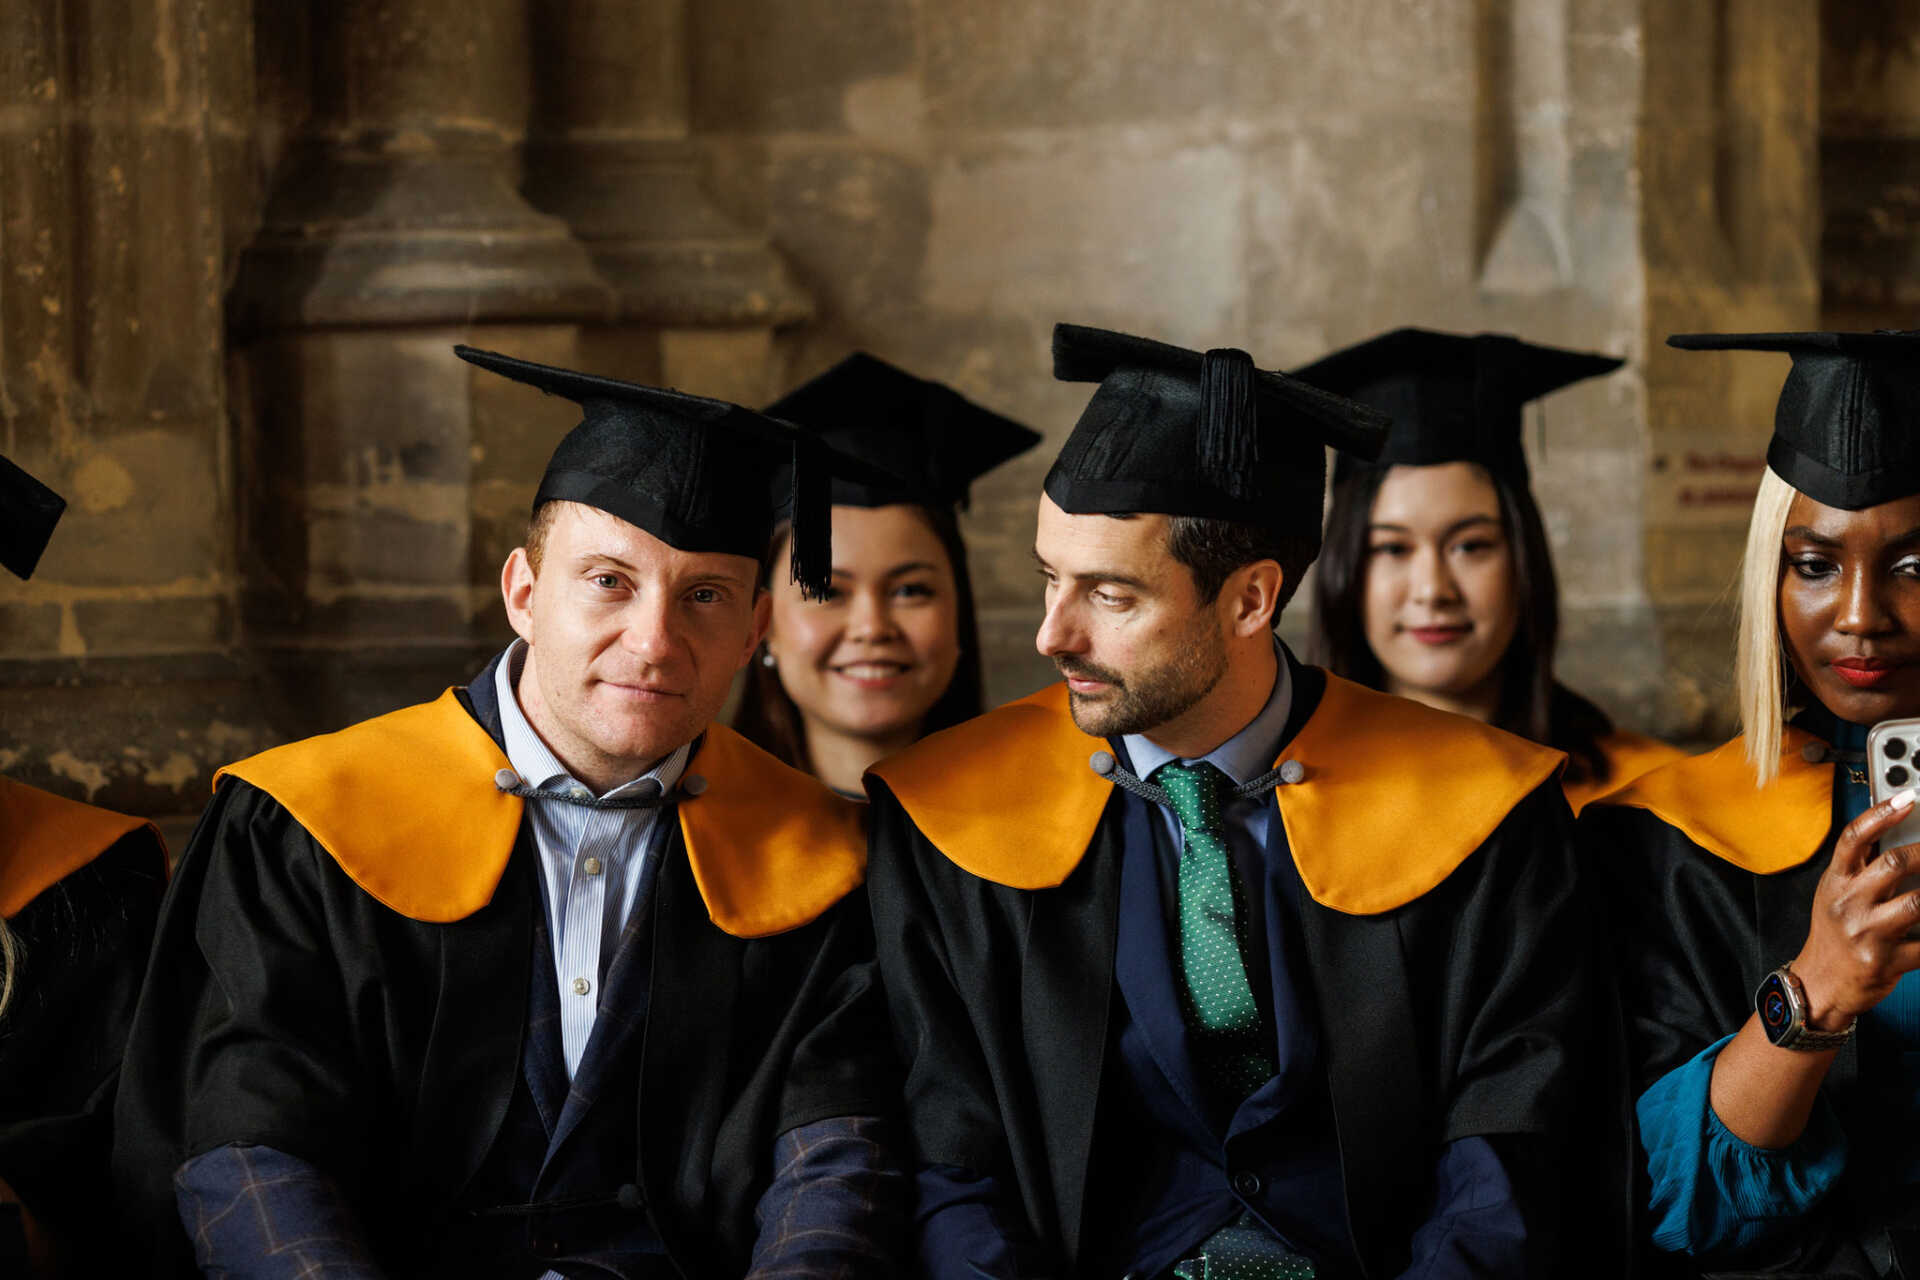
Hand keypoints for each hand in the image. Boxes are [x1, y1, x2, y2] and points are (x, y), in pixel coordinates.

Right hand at [1793, 788, 1919, 1027]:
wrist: (1821, 984)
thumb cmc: (1833, 934)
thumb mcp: (1835, 895)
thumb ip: (1861, 867)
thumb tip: (1894, 832)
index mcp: (1836, 882)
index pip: (1854, 838)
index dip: (1881, 815)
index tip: (1909, 798)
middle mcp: (1848, 904)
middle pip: (1893, 864)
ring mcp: (1868, 933)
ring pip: (1918, 903)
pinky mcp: (1887, 961)